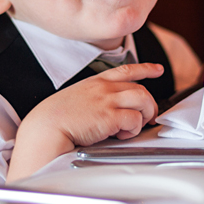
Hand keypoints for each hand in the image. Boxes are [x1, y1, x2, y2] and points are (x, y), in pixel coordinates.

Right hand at [6, 63, 163, 181]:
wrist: (46, 128)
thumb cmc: (55, 118)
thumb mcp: (76, 98)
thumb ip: (94, 98)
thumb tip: (109, 109)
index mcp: (95, 82)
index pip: (126, 70)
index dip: (145, 69)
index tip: (157, 70)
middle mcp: (104, 88)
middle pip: (140, 88)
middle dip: (149, 103)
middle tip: (146, 117)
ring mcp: (108, 101)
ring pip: (143, 100)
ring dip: (145, 114)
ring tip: (137, 126)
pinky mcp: (110, 117)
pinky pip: (135, 120)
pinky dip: (133, 129)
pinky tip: (122, 135)